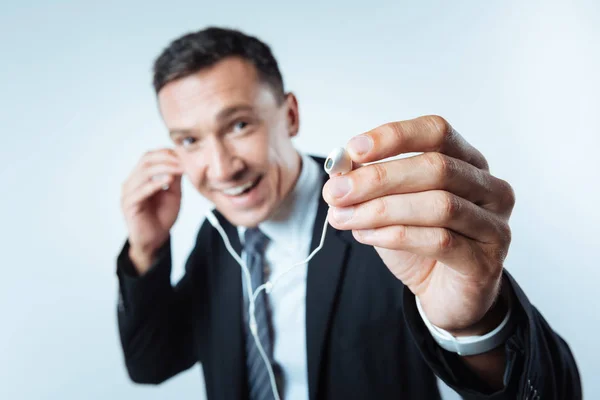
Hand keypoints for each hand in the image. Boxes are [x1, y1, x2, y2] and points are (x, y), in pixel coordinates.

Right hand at [120, 148, 183, 272]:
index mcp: (140, 177)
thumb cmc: (163, 216)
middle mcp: (132, 182)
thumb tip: (182, 160)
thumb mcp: (173, 193)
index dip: (165, 152)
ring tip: (179, 169)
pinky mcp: (129, 205)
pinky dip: (154, 184)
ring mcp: (128, 193)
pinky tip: (167, 181)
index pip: (149, 156)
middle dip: (166, 158)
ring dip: (163, 168)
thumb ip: (175, 178)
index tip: (183, 154)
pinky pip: (140, 191)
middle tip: (182, 161)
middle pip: (145, 160)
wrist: (155, 239)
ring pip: (143, 172)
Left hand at [323, 116, 514, 333]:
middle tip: (336, 192)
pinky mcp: (485, 262)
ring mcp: (493, 225)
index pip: (437, 132)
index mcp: (468, 163)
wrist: (444, 295)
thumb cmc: (420, 242)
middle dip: (378, 178)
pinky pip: (439, 241)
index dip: (395, 137)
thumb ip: (370, 184)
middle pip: (437, 168)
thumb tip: (338, 169)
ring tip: (344, 217)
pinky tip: (366, 236)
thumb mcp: (390, 205)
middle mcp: (489, 189)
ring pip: (438, 205)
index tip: (353, 150)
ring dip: (381, 209)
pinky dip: (395, 235)